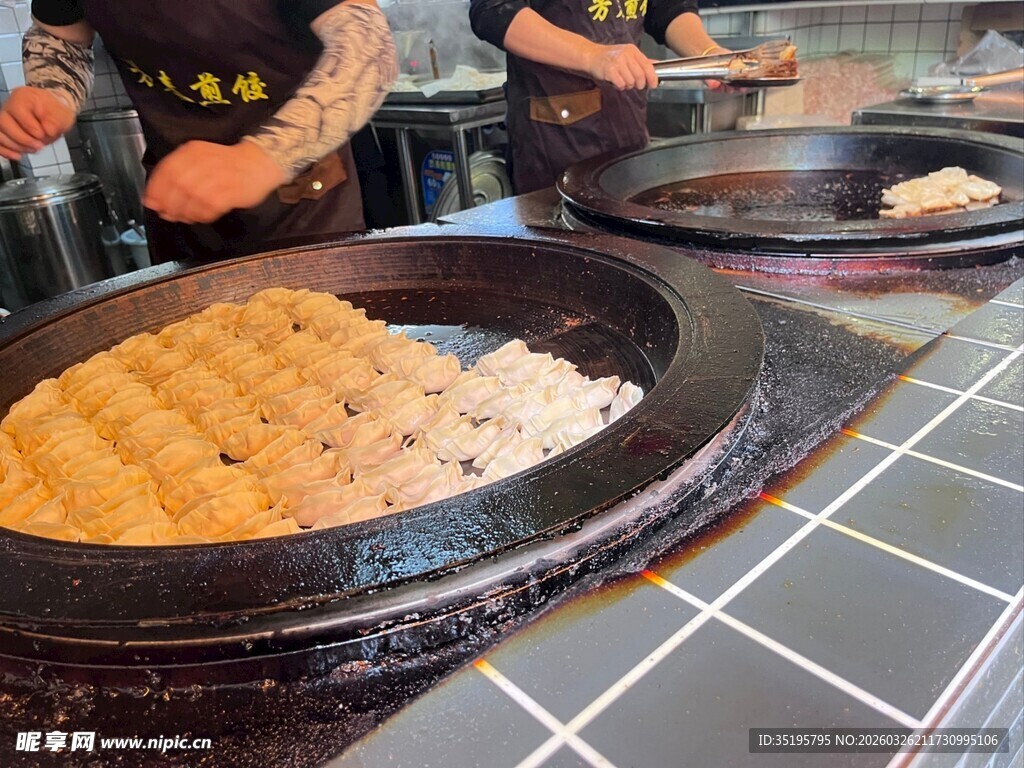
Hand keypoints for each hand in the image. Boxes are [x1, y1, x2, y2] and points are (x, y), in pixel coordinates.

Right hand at [0, 87, 75, 159]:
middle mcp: (9, 106)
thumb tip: (48, 130)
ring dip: (15, 146)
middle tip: (38, 146)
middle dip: (22, 138)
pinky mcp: (5, 131)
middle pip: (3, 122)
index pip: (17, 110)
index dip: (29, 126)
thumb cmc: (55, 111)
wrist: (53, 114)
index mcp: (22, 97)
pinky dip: (5, 151)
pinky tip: (17, 156)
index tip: (42, 135)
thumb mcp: (61, 114)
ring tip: (33, 149)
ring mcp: (5, 119)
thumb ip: (55, 121)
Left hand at [143, 140, 287, 224]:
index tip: (151, 202)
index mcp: (193, 151)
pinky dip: (202, 215)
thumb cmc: (229, 164)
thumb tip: (156, 198)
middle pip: (177, 186)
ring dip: (185, 211)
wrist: (260, 163)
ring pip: (192, 198)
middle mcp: (204, 162)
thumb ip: (178, 175)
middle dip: (169, 204)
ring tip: (186, 217)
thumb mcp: (201, 159)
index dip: (156, 189)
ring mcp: (218, 177)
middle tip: (168, 214)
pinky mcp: (231, 192)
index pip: (167, 170)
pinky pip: (210, 207)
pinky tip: (201, 216)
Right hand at [584, 43, 657, 90]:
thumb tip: (656, 64)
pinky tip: (616, 82)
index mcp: (632, 51)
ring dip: (627, 85)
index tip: (653, 85)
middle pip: (640, 76)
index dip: (652, 77)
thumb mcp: (627, 55)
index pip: (647, 66)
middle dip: (639, 84)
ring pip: (631, 82)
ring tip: (622, 81)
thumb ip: (641, 61)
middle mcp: (626, 55)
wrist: (592, 55)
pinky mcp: (610, 70)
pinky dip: (620, 86)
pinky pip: (621, 84)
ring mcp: (618, 62)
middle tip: (635, 85)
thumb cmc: (610, 57)